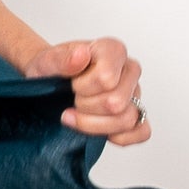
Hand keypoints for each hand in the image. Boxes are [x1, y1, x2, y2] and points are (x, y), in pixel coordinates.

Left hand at [21, 36, 150, 145]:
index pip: (106, 78)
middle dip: (86, 108)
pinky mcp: (134, 114)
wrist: (48, 83)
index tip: (72, 84)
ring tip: (80, 115)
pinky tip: (100, 133)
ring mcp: (134, 93)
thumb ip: (61, 59)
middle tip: (74, 100)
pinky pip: (142, 131)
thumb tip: (81, 55)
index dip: (83, 88)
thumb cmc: (51, 71)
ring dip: (96, 125)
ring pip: (127, 120)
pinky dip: (121, 137)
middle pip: (116, 103)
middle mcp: (128, 70)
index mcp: (113, 50)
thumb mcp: (46, 62)